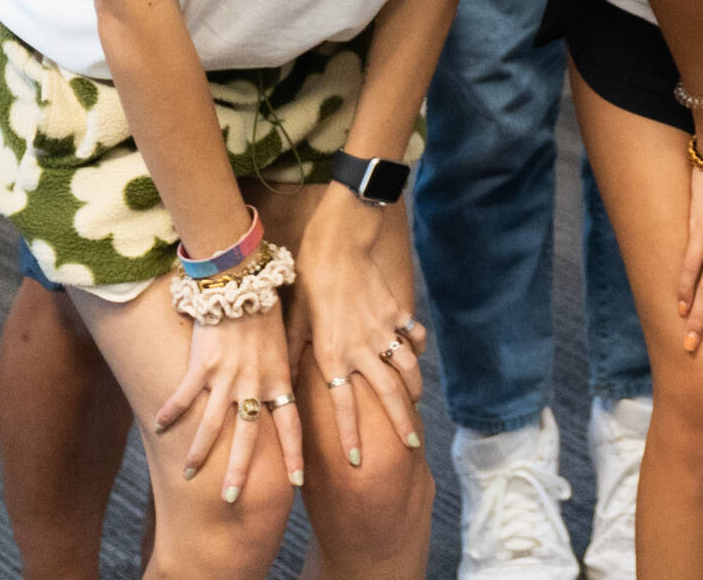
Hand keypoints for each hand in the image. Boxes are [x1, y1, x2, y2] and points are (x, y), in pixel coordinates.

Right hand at [153, 306, 302, 502]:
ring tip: (191, 475)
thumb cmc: (267, 305)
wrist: (243, 279)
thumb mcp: (286, 338)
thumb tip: (290, 389)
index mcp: (278, 377)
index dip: (293, 453)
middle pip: (248, 435)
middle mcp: (254, 382)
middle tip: (234, 498)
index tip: (296, 482)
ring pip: (212, 425)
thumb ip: (286, 366)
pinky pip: (183, 396)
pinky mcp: (202, 365)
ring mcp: (227, 376)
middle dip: (240, 469)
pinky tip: (158, 427)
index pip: (290, 423)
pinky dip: (170, 413)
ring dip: (200, 452)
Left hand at [290, 192, 426, 462]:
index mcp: (334, 355)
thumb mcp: (295, 323)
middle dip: (400, 421)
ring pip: (407, 368)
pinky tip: (418, 358)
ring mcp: (384, 330)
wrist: (340, 243)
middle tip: (410, 445)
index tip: (357, 460)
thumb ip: (295, 356)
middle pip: (387, 393)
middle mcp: (363, 348)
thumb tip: (284, 387)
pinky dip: (418, 350)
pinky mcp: (396, 311)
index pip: (344, 404)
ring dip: (413, 390)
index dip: (351, 433)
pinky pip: (412, 337)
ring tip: (416, 407)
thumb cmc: (309, 282)